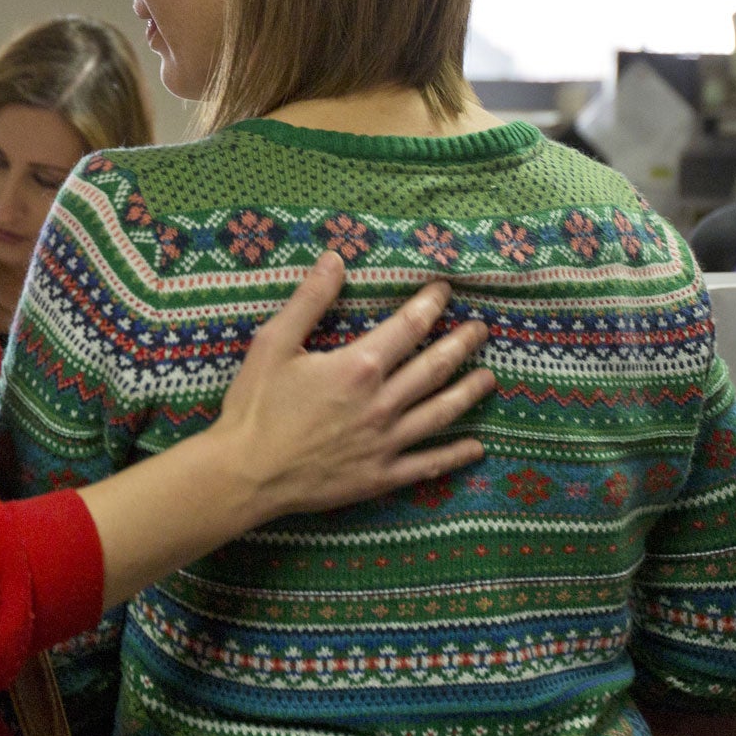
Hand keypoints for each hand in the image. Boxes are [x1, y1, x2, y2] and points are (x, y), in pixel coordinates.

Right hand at [211, 252, 494, 520]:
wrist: (246, 474)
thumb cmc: (255, 406)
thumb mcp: (274, 342)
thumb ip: (309, 300)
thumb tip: (336, 259)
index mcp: (360, 366)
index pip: (408, 327)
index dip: (430, 305)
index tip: (445, 291)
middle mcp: (383, 403)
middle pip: (434, 367)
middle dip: (461, 344)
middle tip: (482, 330)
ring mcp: (386, 442)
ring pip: (440, 413)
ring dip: (468, 393)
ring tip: (489, 378)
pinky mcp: (381, 476)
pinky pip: (427, 465)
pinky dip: (454, 456)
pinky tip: (476, 448)